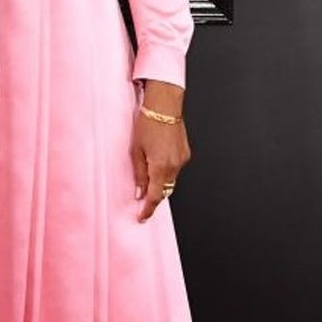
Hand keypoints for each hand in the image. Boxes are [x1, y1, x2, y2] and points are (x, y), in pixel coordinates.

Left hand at [131, 81, 190, 222]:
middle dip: (154, 196)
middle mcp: (174, 166)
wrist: (165, 105)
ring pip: (171, 180)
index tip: (143, 216)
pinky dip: (167, 170)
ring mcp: (182, 160)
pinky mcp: (186, 153)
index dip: (149, 209)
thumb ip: (139, 174)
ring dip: (161, 182)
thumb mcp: (136, 150)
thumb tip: (139, 192)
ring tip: (148, 174)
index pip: (155, 196)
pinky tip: (158, 160)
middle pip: (165, 190)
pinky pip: (175, 169)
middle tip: (142, 198)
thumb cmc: (147, 124)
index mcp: (160, 167)